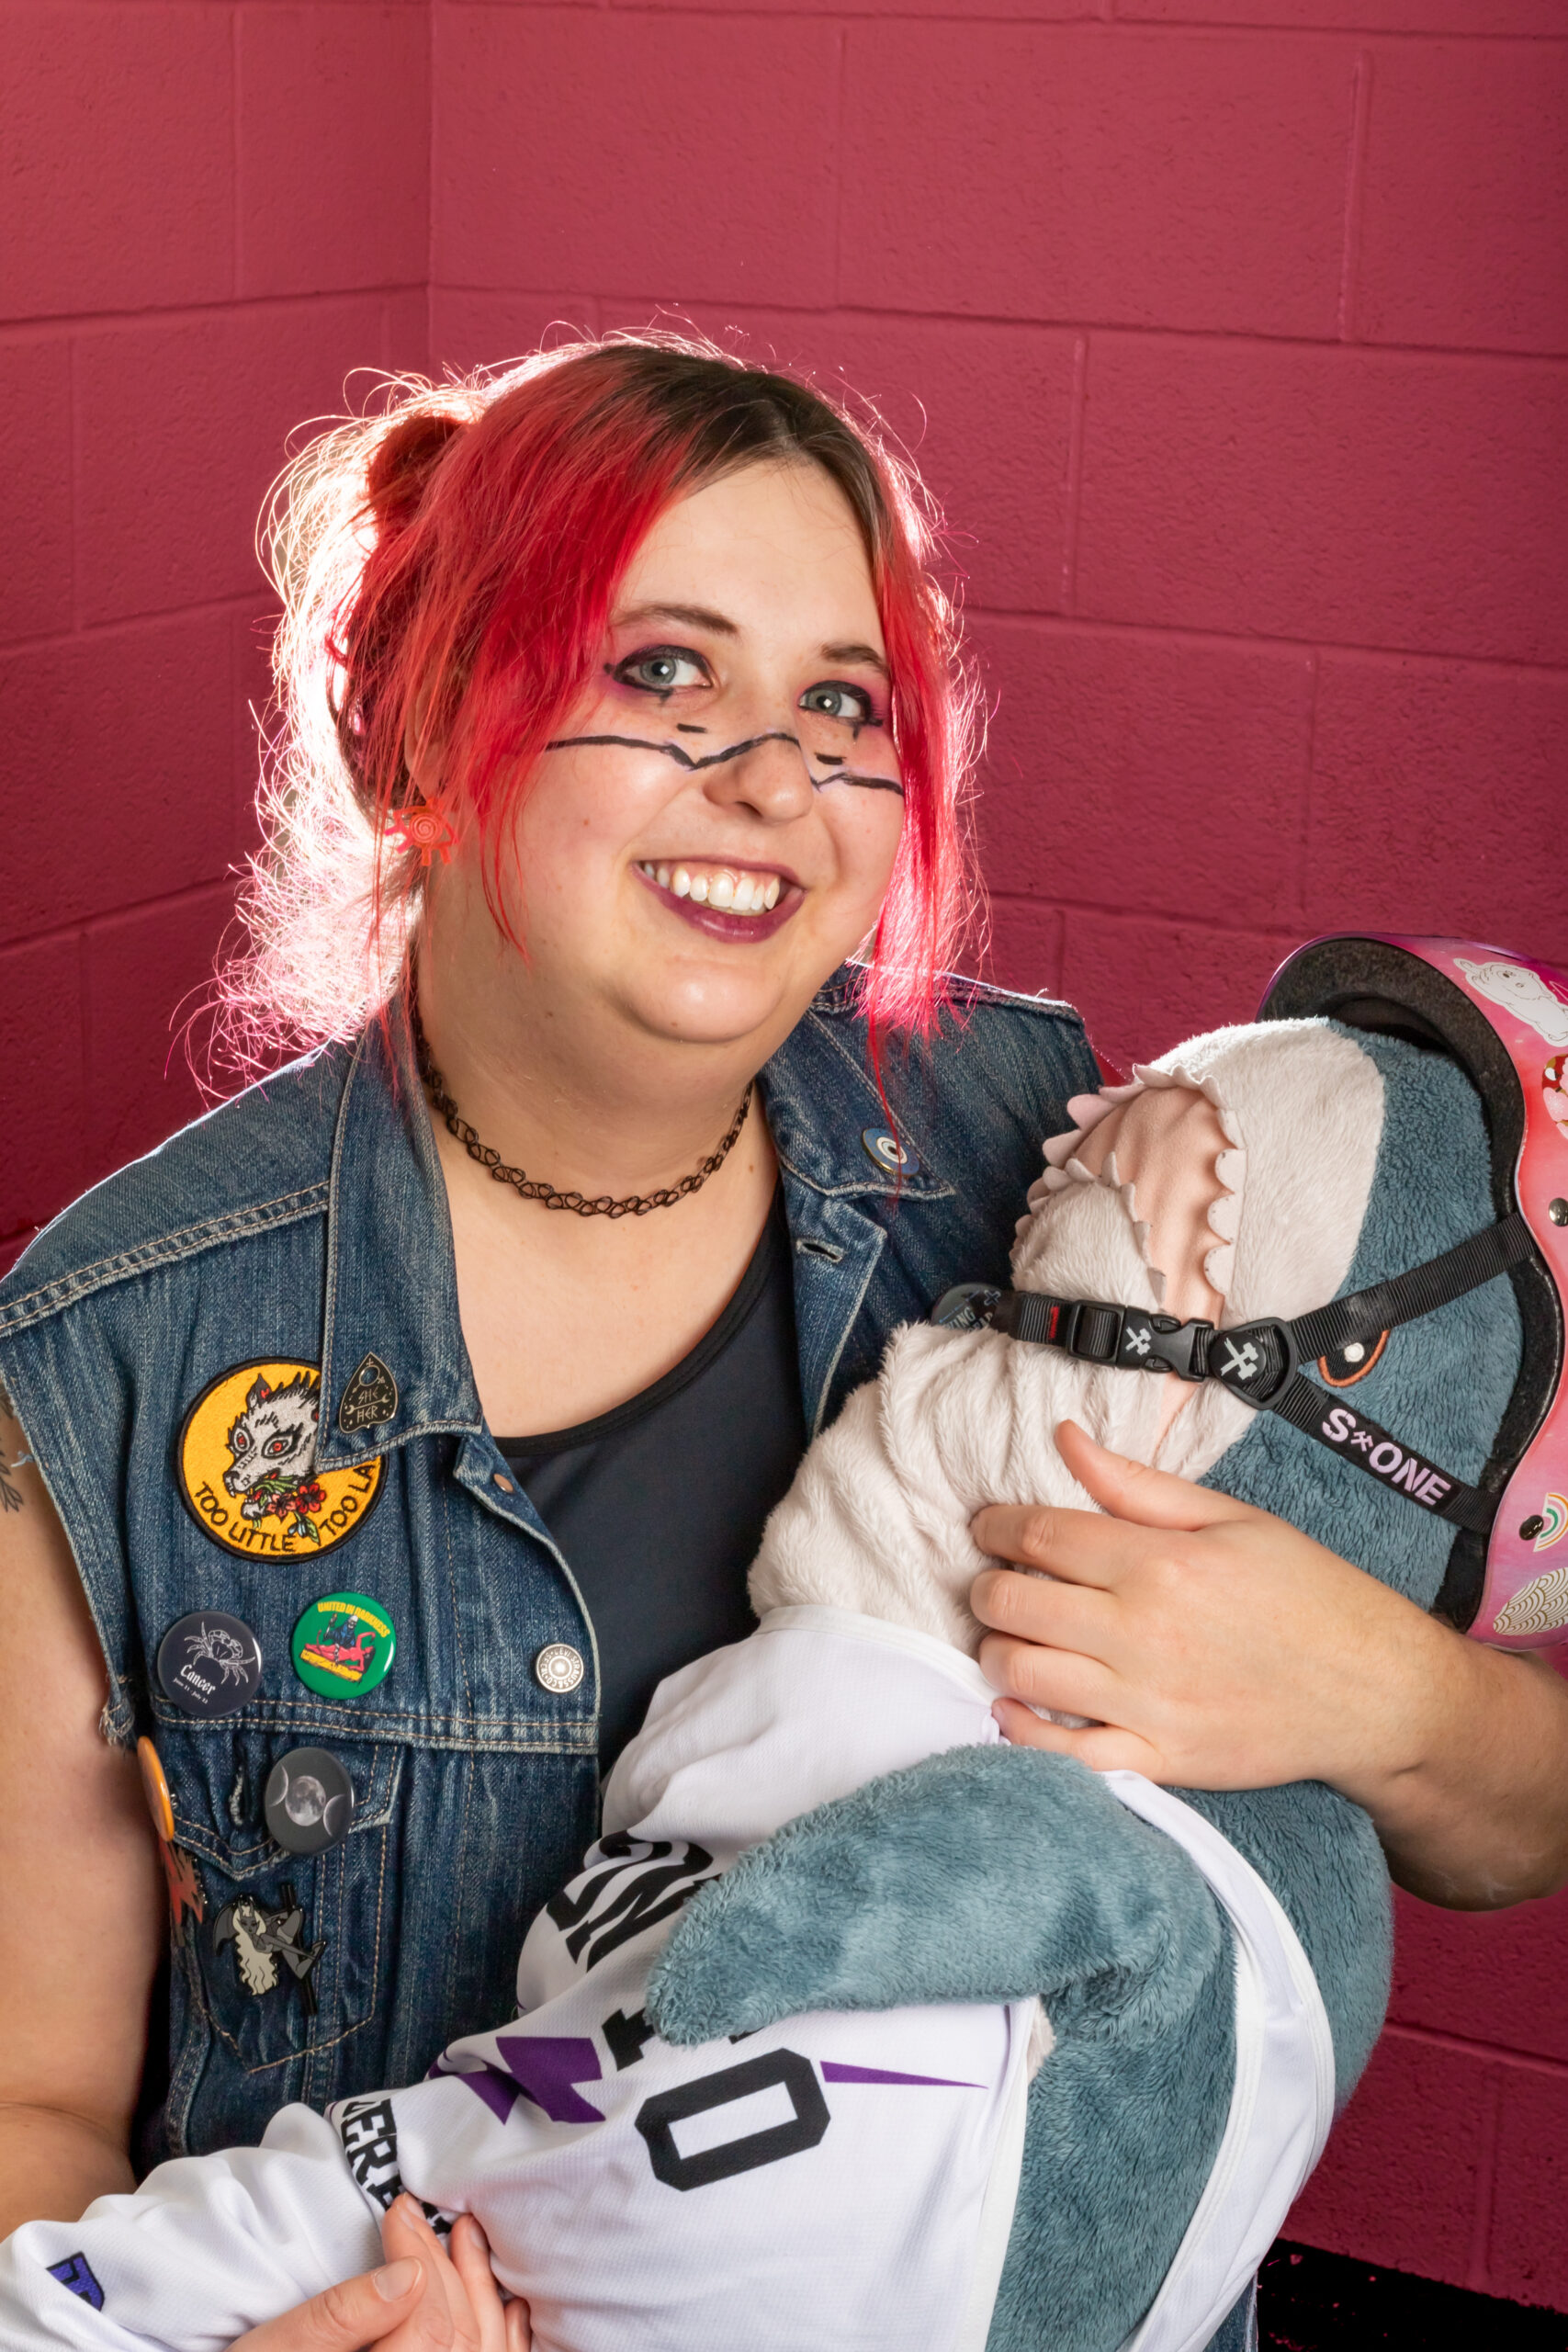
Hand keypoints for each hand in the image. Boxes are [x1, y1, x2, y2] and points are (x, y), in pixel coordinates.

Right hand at [234, 2196, 528, 2351]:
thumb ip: (343, 2317)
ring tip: (466, 2235)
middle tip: (418, 2214)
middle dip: (444, 2266)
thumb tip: (410, 2272)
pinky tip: (508, 2306)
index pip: (431, 2330)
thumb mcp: (280, 2349)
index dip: (419, 2260)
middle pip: (459, 2341)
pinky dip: (503, 2340)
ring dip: (479, 2292)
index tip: (397, 2213)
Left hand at [971, 1421, 1567, 1907]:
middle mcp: (1143, 1631)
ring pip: (1021, 1673)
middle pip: (1012, 1603)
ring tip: (1013, 1637)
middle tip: (995, 1583)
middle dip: (986, 1587)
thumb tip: (1063, 1440)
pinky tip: (1017, 1705)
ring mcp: (1148, 1702)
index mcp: (1160, 1562)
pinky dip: (1022, 1729)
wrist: (1376, 1691)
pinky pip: (1062, 1753)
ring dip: (996, 1650)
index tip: (988, 1527)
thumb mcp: (1233, 1517)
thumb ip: (1136, 1485)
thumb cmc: (1309, 1593)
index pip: (1037, 1535)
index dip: (995, 1526)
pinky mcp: (1161, 1759)